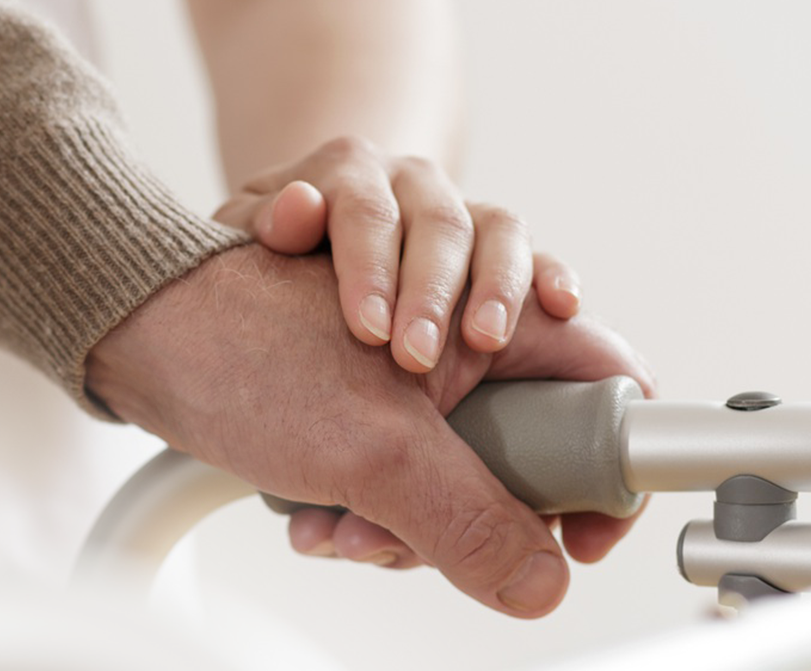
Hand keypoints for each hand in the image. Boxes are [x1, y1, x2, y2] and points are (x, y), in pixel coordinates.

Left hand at [87, 244, 654, 617]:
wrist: (131, 327)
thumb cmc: (235, 340)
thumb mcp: (370, 442)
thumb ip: (467, 513)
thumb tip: (542, 582)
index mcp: (488, 307)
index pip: (601, 377)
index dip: (608, 462)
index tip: (583, 533)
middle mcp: (461, 335)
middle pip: (527, 451)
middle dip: (471, 515)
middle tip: (409, 539)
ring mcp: (411, 376)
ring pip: (455, 480)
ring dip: (400, 526)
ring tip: (336, 528)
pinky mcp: (364, 411)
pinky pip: (395, 484)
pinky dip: (361, 514)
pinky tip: (310, 518)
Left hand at [212, 137, 581, 368]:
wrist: (315, 226)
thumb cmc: (273, 248)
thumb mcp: (247, 232)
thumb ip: (263, 222)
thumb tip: (297, 208)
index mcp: (348, 172)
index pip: (363, 211)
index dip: (368, 268)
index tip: (365, 329)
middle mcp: (412, 183)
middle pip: (436, 225)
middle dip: (430, 294)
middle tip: (416, 359)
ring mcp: (460, 211)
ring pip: (497, 230)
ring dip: (498, 286)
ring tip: (486, 341)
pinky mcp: (497, 245)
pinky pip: (535, 251)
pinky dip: (551, 276)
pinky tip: (563, 309)